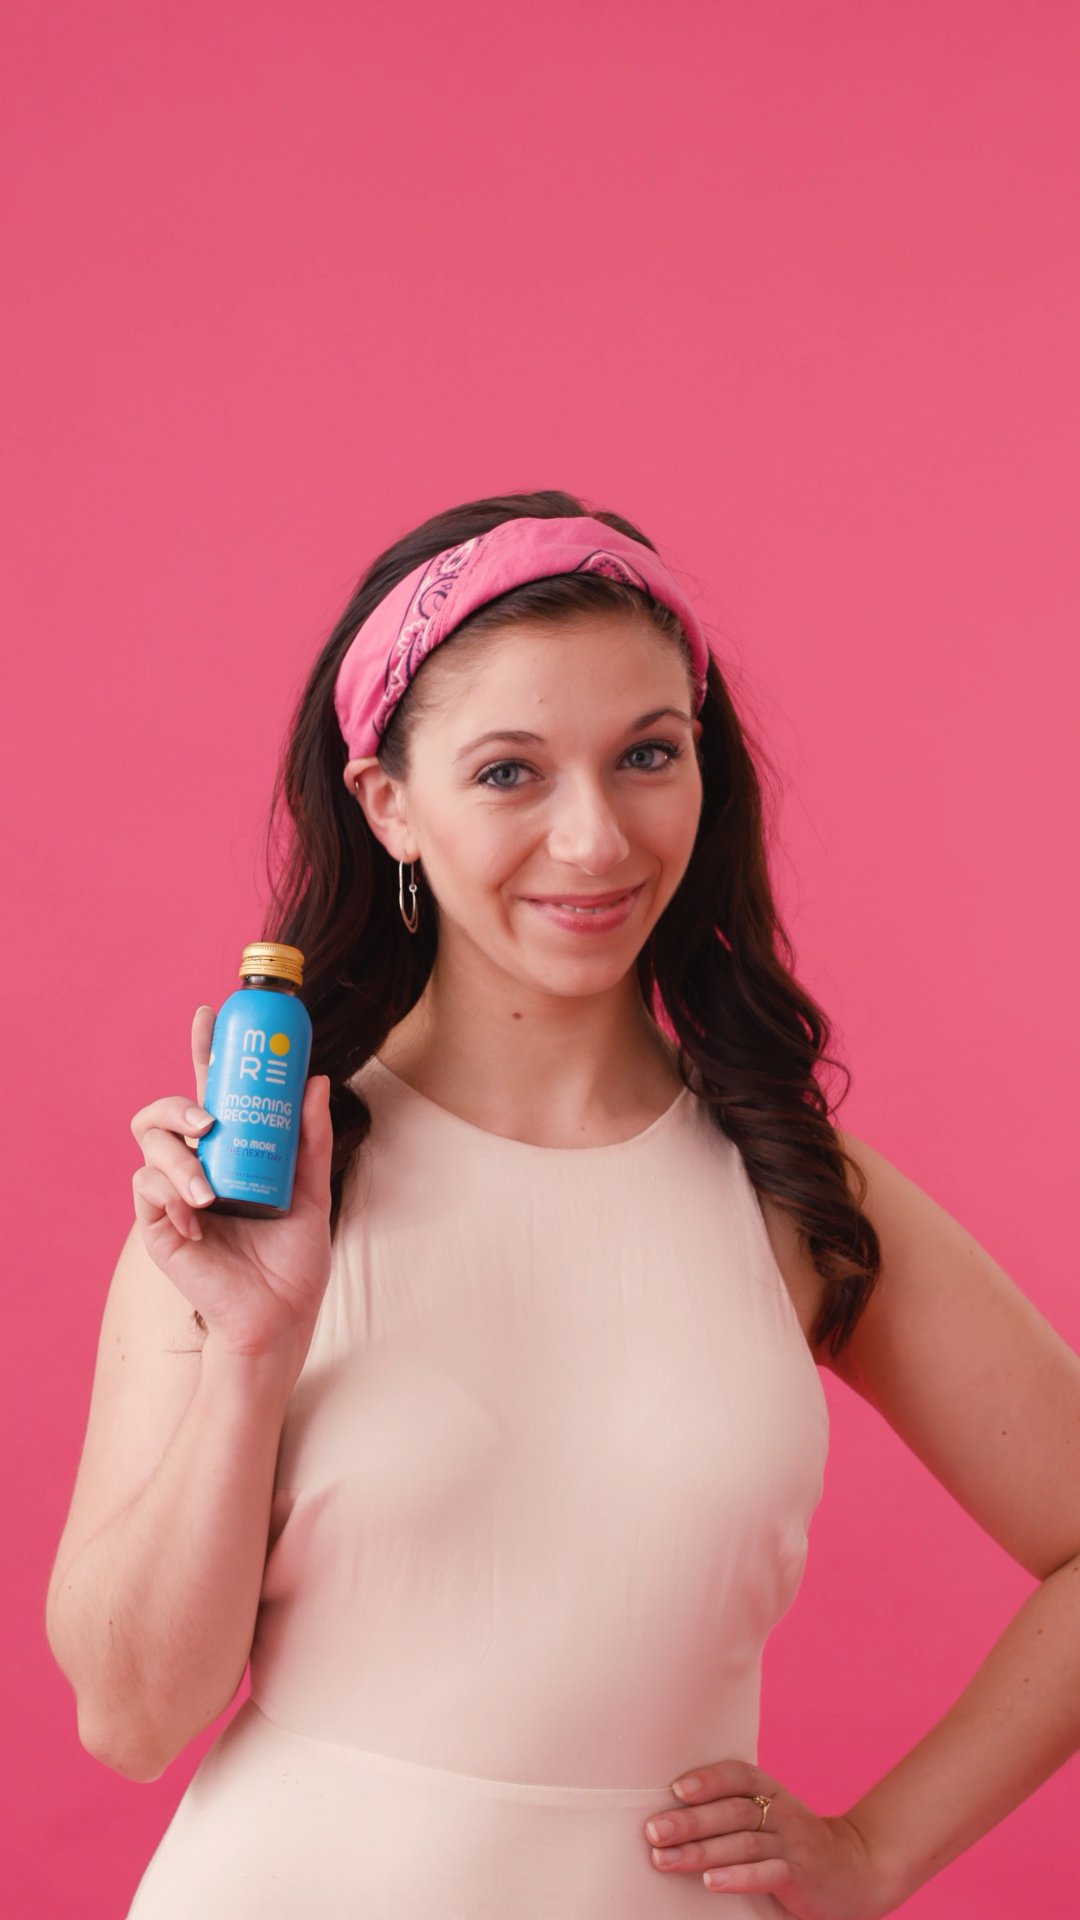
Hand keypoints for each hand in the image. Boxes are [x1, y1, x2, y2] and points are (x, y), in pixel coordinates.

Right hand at [130, 1004, 333, 1370]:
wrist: (280, 1316)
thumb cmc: (293, 1259)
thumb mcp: (311, 1192)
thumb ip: (309, 1139)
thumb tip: (315, 1079)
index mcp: (229, 1151)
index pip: (208, 1090)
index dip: (203, 1050)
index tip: (210, 1015)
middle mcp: (196, 1165)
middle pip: (162, 1112)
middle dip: (178, 1105)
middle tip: (207, 1120)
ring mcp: (173, 1195)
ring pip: (150, 1147)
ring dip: (178, 1160)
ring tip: (210, 1192)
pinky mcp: (159, 1227)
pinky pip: (147, 1192)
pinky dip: (172, 1198)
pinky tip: (200, 1220)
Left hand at [645, 1761, 896, 1919]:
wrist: (854, 1872)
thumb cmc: (794, 1843)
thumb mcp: (770, 1818)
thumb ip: (733, 1812)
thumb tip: (671, 1812)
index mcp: (771, 1792)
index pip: (738, 1775)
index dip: (707, 1779)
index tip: (675, 1789)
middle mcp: (781, 1812)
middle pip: (731, 1811)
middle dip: (688, 1821)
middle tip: (652, 1831)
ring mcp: (791, 1843)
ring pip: (742, 1843)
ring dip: (700, 1851)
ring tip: (665, 1859)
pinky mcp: (799, 1875)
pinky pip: (766, 1873)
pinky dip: (737, 1877)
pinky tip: (710, 1882)